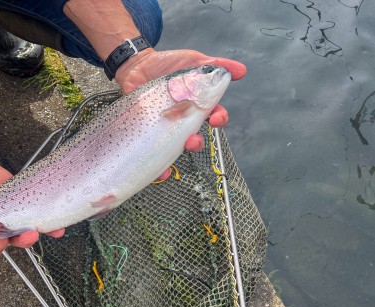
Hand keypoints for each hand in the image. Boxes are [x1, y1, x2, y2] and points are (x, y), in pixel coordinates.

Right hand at [0, 151, 64, 257]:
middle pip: (13, 241)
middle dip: (22, 241)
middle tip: (27, 233)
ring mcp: (10, 211)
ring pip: (26, 228)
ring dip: (36, 232)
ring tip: (43, 229)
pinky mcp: (19, 196)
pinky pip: (34, 208)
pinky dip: (46, 218)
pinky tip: (56, 224)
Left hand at [115, 49, 245, 179]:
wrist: (138, 66)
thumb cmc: (168, 65)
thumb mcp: (193, 60)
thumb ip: (216, 65)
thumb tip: (241, 71)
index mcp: (198, 105)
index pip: (215, 116)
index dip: (219, 120)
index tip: (215, 119)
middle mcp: (184, 120)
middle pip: (196, 137)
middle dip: (198, 143)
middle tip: (193, 140)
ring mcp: (166, 127)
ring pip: (177, 148)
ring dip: (180, 154)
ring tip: (176, 152)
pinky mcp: (149, 132)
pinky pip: (155, 152)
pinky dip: (160, 167)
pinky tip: (163, 172)